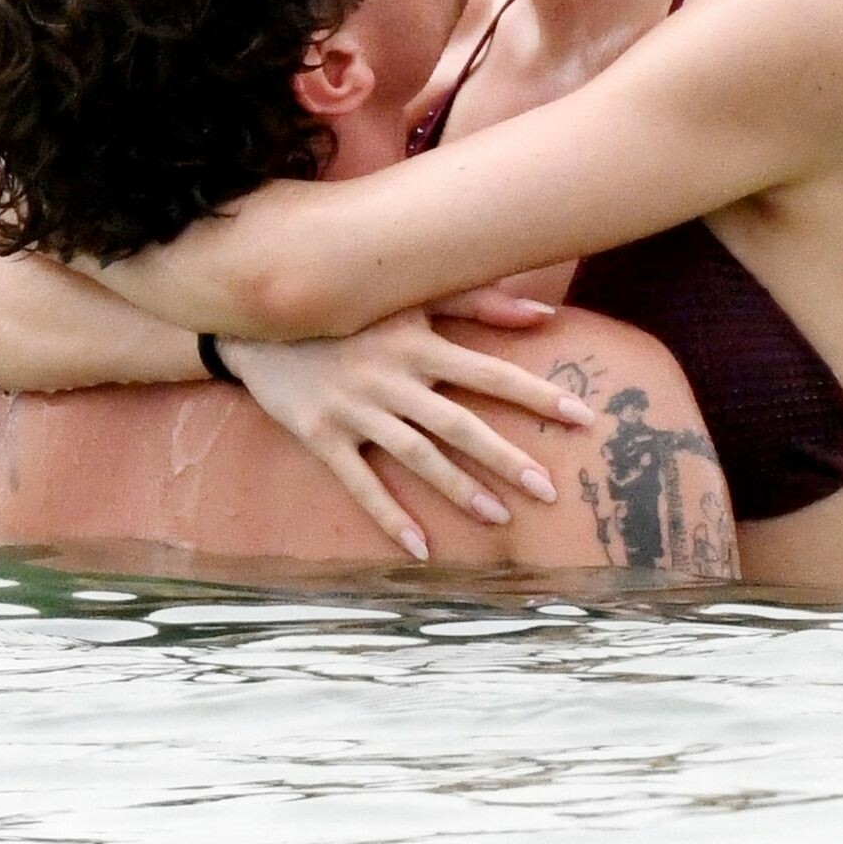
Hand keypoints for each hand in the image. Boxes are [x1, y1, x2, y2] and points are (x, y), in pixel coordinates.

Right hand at [217, 307, 595, 561]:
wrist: (260, 319)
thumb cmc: (349, 306)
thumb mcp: (410, 295)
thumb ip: (478, 301)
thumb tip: (544, 314)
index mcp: (418, 342)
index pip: (491, 372)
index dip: (538, 394)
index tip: (582, 418)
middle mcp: (391, 378)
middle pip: (460, 424)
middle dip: (507, 458)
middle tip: (550, 491)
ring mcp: (355, 410)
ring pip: (417, 456)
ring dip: (460, 489)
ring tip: (501, 519)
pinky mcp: (322, 435)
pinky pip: (360, 483)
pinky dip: (389, 517)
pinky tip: (420, 548)